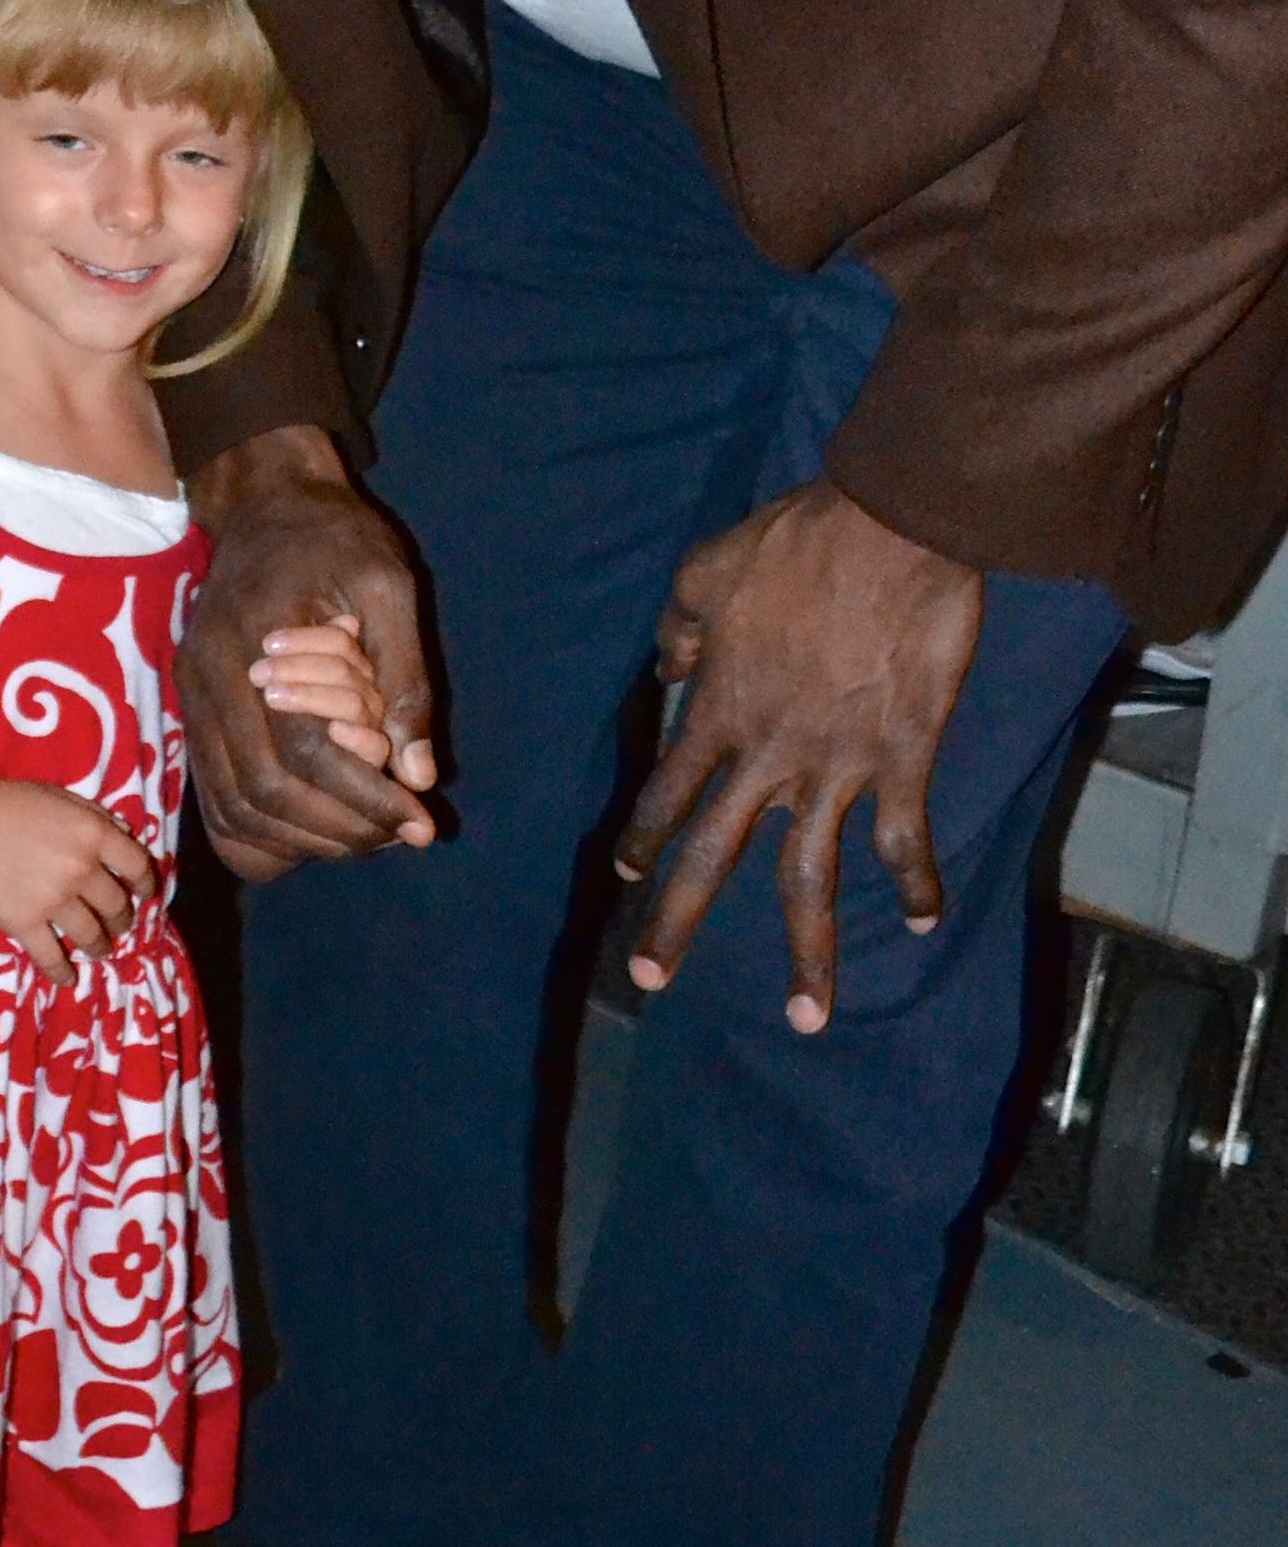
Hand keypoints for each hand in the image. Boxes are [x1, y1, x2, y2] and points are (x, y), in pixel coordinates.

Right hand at [0, 782, 151, 983]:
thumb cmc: (4, 802)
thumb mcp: (56, 795)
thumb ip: (94, 813)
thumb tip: (125, 832)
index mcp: (92, 834)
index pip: (136, 865)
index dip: (146, 882)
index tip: (145, 892)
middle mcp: (80, 870)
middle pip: (117, 905)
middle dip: (122, 918)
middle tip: (118, 923)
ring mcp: (54, 901)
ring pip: (92, 935)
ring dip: (101, 946)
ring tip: (101, 950)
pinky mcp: (25, 924)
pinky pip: (51, 957)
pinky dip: (62, 972)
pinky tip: (68, 979)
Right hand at [184, 428, 438, 877]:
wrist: (266, 503)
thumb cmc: (335, 538)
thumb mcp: (389, 585)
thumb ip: (406, 679)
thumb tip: (420, 776)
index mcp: (256, 637)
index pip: (305, 748)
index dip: (365, 797)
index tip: (420, 822)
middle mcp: (210, 675)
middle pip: (264, 789)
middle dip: (339, 829)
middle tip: (399, 834)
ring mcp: (192, 696)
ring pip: (233, 804)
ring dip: (303, 839)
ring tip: (365, 837)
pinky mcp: (193, 711)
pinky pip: (214, 796)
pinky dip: (259, 834)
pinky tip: (310, 837)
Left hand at [617, 479, 983, 1032]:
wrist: (893, 528)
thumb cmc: (799, 541)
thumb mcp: (708, 570)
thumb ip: (682, 626)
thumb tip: (669, 665)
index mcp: (717, 709)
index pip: (667, 789)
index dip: (644, 836)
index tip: (625, 876)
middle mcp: (767, 753)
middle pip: (714, 854)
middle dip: (678, 921)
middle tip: (650, 979)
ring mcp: (836, 765)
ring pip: (811, 878)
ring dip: (808, 955)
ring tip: (806, 1018)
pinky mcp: (903, 759)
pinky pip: (904, 838)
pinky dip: (916, 884)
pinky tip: (921, 921)